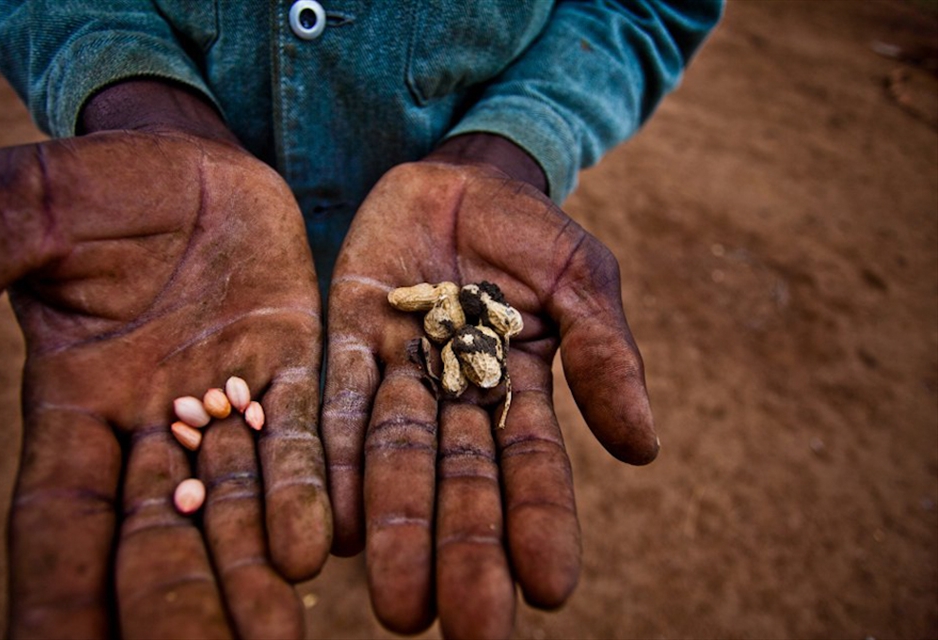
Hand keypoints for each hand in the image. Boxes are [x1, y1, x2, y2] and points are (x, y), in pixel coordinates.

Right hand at [0, 130, 328, 637]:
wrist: (194, 164)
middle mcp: (153, 423)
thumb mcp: (33, 210)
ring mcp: (228, 399)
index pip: (58, 521)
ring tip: (272, 638)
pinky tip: (315, 546)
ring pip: (234, 503)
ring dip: (247, 572)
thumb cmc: (104, 186)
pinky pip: (302, 435)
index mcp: (75, 404)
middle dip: (169, 603)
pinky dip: (302, 488)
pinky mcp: (294, 365)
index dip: (58, 593)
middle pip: (154, 534)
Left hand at [322, 137, 656, 637]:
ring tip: (397, 603)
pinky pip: (337, 403)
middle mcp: (457, 397)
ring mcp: (400, 372)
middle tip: (464, 630)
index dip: (542, 525)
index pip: (533, 468)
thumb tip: (644, 449)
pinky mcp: (348, 338)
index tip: (551, 589)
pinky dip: (333, 459)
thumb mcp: (582, 281)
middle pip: (460, 483)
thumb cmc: (533, 232)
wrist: (462, 177)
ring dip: (397, 527)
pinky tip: (332, 520)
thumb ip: (603, 355)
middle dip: (463, 553)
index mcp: (522, 389)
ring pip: (395, 458)